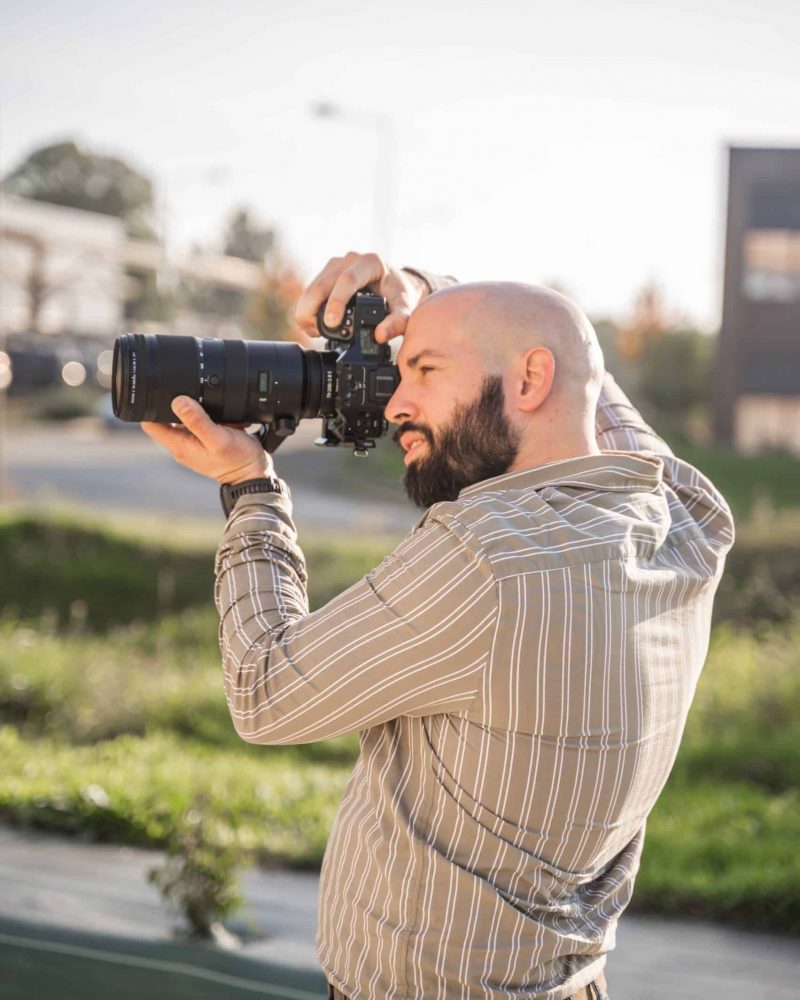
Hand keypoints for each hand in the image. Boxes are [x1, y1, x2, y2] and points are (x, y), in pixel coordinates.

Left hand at [142, 396, 273, 483]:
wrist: (253, 474)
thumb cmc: (237, 460)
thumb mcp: (218, 438)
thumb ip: (198, 421)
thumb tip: (178, 401)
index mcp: (179, 445)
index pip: (149, 423)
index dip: (151, 406)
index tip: (163, 394)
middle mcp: (182, 444)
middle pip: (166, 417)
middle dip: (180, 405)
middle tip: (200, 402)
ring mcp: (193, 443)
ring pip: (186, 417)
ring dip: (199, 410)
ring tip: (216, 414)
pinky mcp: (205, 440)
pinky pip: (201, 422)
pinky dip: (211, 416)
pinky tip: (224, 418)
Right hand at [294, 252, 428, 344]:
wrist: (397, 282)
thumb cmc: (400, 293)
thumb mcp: (405, 308)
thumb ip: (397, 322)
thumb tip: (380, 335)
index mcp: (370, 263)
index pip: (348, 280)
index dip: (336, 302)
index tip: (331, 324)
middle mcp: (350, 260)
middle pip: (322, 284)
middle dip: (312, 310)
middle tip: (316, 333)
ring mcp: (336, 265)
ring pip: (312, 288)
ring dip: (307, 311)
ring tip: (316, 332)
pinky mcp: (327, 273)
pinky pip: (311, 291)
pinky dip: (308, 309)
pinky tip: (315, 323)